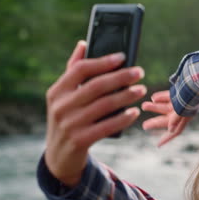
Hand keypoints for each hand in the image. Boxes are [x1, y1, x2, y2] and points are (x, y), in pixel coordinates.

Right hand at [45, 40, 145, 186]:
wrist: (59, 156)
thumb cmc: (67, 118)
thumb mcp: (63, 97)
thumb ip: (72, 71)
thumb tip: (83, 43)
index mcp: (57, 91)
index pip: (80, 69)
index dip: (103, 61)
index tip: (123, 57)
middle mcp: (61, 106)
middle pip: (96, 86)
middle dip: (121, 77)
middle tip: (139, 72)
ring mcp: (70, 124)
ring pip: (104, 105)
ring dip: (126, 96)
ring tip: (141, 90)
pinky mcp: (80, 140)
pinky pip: (107, 126)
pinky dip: (123, 119)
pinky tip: (134, 112)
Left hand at [141, 90, 191, 146]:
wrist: (197, 79)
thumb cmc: (190, 97)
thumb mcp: (182, 110)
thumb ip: (176, 119)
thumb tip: (171, 130)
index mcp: (185, 118)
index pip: (176, 131)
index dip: (167, 138)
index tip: (158, 145)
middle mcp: (182, 111)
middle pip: (167, 120)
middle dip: (156, 123)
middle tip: (144, 126)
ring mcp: (180, 102)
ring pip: (165, 107)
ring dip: (154, 107)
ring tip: (143, 106)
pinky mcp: (178, 92)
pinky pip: (167, 96)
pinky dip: (160, 97)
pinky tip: (153, 97)